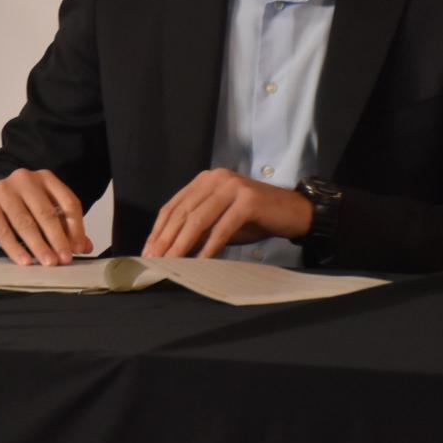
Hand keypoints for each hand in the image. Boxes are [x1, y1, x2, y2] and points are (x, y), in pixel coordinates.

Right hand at [0, 169, 91, 265]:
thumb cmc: (21, 207)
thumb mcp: (46, 212)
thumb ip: (66, 227)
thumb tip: (84, 246)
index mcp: (46, 178)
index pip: (68, 202)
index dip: (76, 227)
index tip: (78, 248)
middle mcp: (25, 179)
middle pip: (46, 212)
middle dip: (57, 239)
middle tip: (65, 259)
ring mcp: (3, 190)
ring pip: (25, 222)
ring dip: (39, 245)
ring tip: (48, 262)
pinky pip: (3, 231)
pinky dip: (15, 248)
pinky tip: (25, 261)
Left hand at [142, 169, 312, 257]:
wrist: (295, 212)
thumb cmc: (255, 219)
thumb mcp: (220, 223)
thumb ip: (197, 230)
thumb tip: (168, 249)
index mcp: (204, 181)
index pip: (173, 206)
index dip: (159, 229)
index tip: (148, 250)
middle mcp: (215, 179)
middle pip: (182, 212)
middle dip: (166, 239)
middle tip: (154, 260)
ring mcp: (232, 187)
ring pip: (199, 219)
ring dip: (182, 243)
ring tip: (171, 263)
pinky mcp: (248, 200)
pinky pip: (223, 226)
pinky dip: (210, 245)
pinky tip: (201, 261)